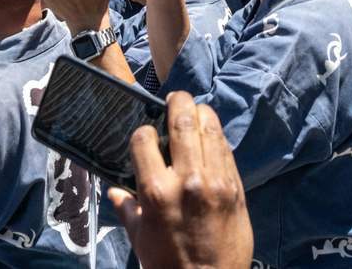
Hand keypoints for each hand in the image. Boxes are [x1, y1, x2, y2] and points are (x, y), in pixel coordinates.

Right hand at [107, 94, 252, 268]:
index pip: (144, 138)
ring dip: (201, 114)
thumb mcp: (139, 237)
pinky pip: (226, 150)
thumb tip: (115, 193)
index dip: (143, 131)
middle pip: (183, 121)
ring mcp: (215, 181)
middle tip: (174, 98)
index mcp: (156, 191)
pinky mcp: (236, 187)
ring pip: (210, 128)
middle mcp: (187, 180)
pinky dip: (217, 137)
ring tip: (194, 112)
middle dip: (177, 102)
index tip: (145, 135)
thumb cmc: (168, 264)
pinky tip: (211, 137)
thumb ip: (126, 208)